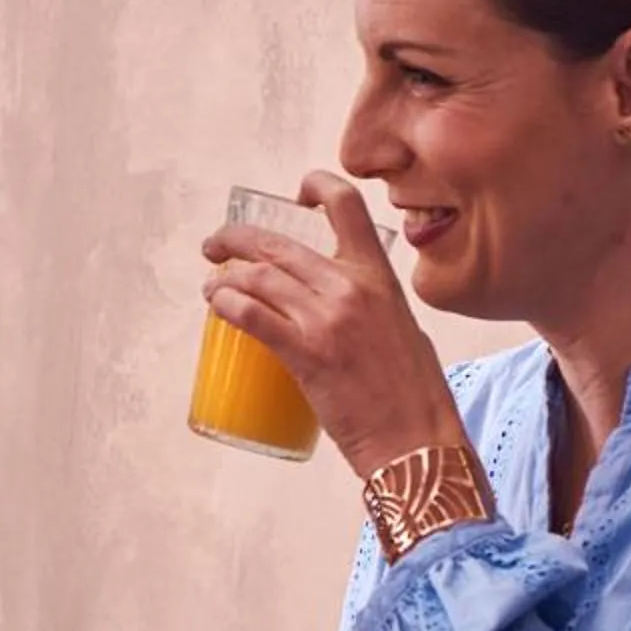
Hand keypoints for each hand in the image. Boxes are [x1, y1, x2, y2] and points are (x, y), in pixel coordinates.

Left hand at [200, 172, 467, 477]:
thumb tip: (342, 309)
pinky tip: (215, 305)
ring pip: (259, 278)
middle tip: (215, 248)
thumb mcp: (402, 330)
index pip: (348, 207)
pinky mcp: (307, 354)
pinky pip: (253, 317)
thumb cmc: (414, 396)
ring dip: (223, 277)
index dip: (316, 187)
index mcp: (381, 277)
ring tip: (210, 285)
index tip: (294, 194)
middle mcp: (352, 288)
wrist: (419, 442)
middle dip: (236, 239)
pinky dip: (226, 305)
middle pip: (280, 244)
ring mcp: (328, 320)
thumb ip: (372, 308)